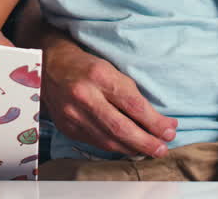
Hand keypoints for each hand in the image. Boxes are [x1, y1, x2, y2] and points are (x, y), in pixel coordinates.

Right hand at [41, 38, 176, 157]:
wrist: (48, 66)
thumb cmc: (86, 66)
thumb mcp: (110, 70)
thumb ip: (131, 94)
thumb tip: (158, 121)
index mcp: (99, 76)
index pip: (132, 105)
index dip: (154, 122)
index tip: (169, 130)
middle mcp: (84, 96)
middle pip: (120, 128)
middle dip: (146, 142)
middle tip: (162, 148)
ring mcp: (72, 114)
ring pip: (108, 141)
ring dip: (132, 148)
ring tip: (149, 150)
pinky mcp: (66, 127)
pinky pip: (95, 143)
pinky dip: (115, 147)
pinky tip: (127, 147)